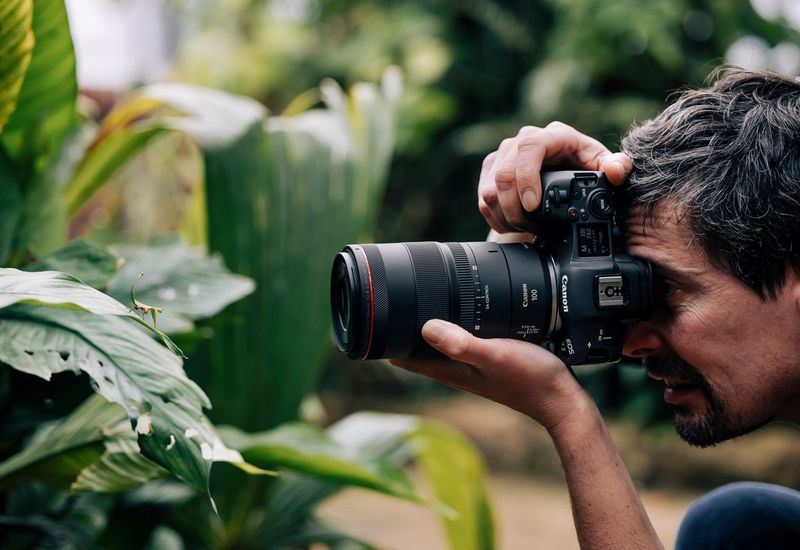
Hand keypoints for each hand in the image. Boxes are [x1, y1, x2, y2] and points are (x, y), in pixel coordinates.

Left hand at [390, 319, 595, 431]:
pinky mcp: (489, 360)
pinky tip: (463, 311)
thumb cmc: (532, 379)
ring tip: (418, 300)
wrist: (564, 399)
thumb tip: (425, 327)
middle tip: (391, 300)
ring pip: (438, 344)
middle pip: (417, 350)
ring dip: (427, 326)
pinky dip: (454, 326)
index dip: (387, 340)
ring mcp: (472, 367)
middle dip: (402, 328)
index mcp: (451, 370)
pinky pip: (461, 340)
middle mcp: (457, 370)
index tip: (376, 317)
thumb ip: (463, 344)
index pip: (405, 359)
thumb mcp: (496, 355)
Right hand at [478, 122, 632, 232]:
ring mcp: (503, 155)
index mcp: (552, 136)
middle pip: (504, 173)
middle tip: (531, 226)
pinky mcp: (490, 170)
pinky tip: (511, 225)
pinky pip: (482, 199)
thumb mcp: (602, 167)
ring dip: (506, 216)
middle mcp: (522, 141)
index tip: (533, 205)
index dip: (527, 178)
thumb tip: (615, 171)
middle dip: (516, 208)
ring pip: (489, 189)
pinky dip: (496, 218)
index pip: (529, 148)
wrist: (561, 172)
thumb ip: (616, 168)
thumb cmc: (583, 167)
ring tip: (524, 228)